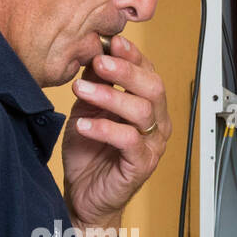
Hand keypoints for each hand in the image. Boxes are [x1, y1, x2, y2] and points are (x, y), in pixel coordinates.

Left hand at [61, 34, 170, 231]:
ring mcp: (152, 144)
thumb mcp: (87, 111)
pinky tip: (83, 126)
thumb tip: (92, 52)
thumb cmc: (89, 154)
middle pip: (153, 87)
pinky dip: (104, 129)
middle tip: (99, 62)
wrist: (85, 195)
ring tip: (80, 91)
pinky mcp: (142, 165)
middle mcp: (156, 123)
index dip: (132, 55)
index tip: (110, 42)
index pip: (148, 72)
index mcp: (147, 105)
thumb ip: (94, 85)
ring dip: (109, 96)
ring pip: (141, 111)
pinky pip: (128, 141)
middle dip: (125, 70)